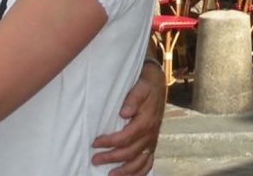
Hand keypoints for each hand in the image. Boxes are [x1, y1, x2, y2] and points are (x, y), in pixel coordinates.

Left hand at [91, 59, 164, 174]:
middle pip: (130, 153)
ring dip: (125, 171)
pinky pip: (148, 163)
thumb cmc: (146, 86)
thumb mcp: (140, 87)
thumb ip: (133, 99)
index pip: (125, 138)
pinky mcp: (152, 144)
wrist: (157, 84)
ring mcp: (152, 141)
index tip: (95, 143)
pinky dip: (140, 173)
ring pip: (139, 162)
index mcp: (145, 122)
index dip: (109, 142)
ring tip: (110, 175)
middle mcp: (150, 134)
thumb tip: (124, 113)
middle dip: (111, 158)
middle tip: (95, 160)